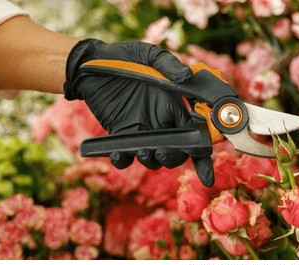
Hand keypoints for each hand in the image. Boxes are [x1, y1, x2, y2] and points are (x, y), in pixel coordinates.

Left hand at [63, 39, 206, 173]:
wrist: (90, 63)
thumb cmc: (124, 56)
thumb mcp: (149, 54)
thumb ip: (169, 65)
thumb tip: (186, 77)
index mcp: (173, 107)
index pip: (195, 134)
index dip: (203, 155)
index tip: (207, 175)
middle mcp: (160, 122)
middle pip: (175, 152)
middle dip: (173, 157)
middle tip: (162, 152)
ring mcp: (140, 131)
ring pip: (153, 158)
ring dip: (151, 161)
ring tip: (143, 152)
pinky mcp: (119, 135)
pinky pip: (125, 156)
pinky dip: (122, 160)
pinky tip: (118, 154)